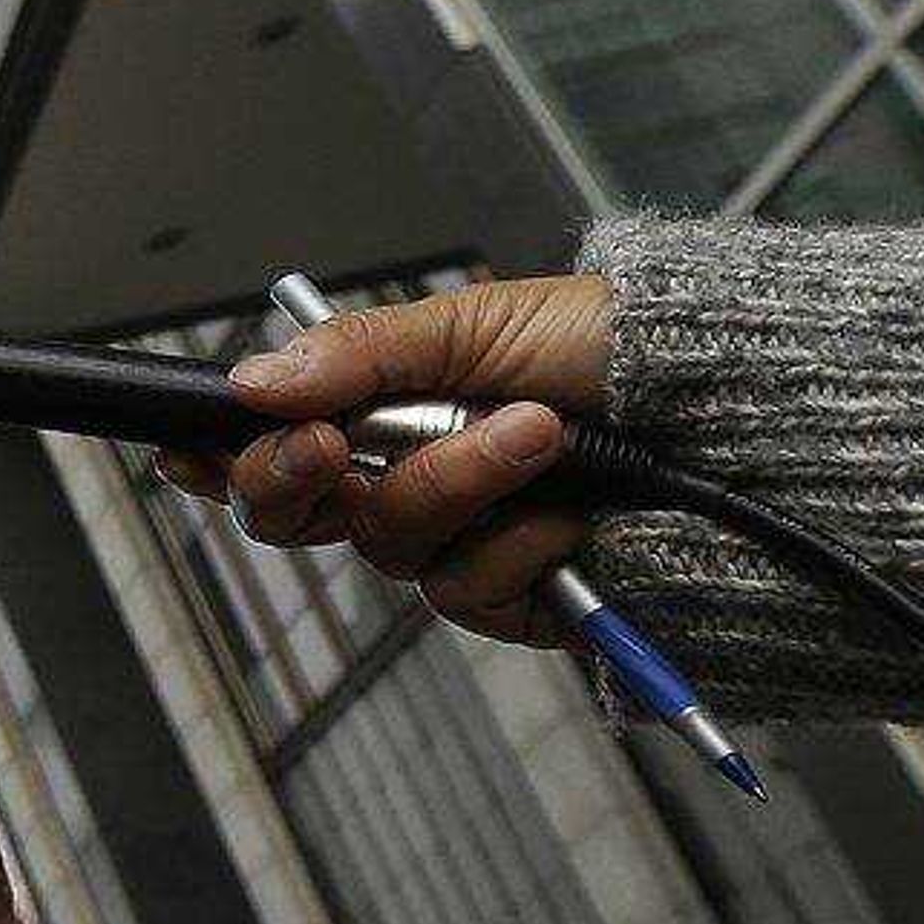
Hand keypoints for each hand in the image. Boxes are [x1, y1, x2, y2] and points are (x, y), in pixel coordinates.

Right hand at [156, 273, 614, 647]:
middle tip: (330, 442)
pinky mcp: (511, 603)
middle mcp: (405, 486)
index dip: (218, 459)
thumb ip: (358, 353)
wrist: (733, 417)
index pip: (269, 449)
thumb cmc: (616, 352)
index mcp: (381, 414)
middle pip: (290, 518)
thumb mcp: (477, 321)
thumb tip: (255, 382)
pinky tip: (566, 511)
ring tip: (536, 434)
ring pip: (387, 547)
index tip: (190, 451)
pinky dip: (517, 543)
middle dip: (297, 478)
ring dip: (457, 484)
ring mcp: (455, 548)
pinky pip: (465, 593)